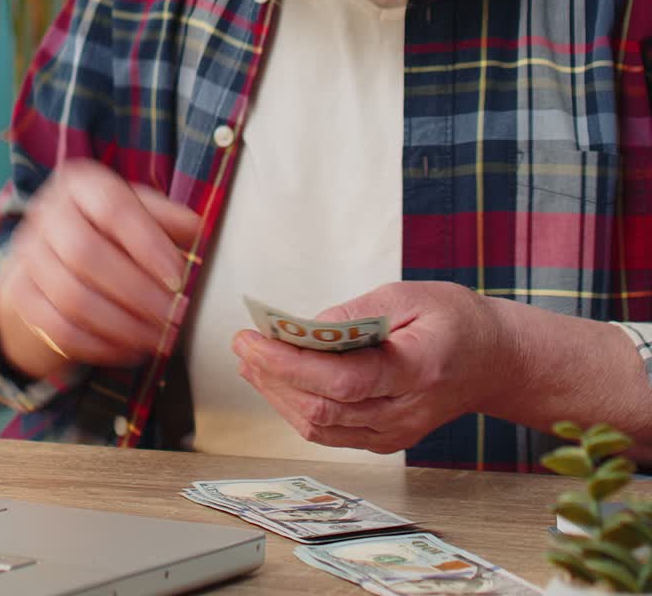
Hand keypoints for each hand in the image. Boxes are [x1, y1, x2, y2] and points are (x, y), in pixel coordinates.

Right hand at [0, 160, 199, 377]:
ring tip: (158, 337)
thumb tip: (199, 229)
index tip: (178, 276)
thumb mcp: (140, 211)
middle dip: (136, 292)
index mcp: (81, 184)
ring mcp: (29, 256)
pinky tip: (131, 350)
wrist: (54, 252)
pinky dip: (100, 345)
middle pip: (86, 255)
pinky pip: (58, 328)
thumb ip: (168, 218)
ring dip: (122, 325)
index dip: (148, 243)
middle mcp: (48, 214)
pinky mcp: (21, 295)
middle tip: (173, 314)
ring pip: (71, 298)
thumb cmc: (109, 227)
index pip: (113, 207)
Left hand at [232, 281, 504, 454]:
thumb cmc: (454, 321)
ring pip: (320, 428)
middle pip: (323, 410)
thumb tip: (304, 328)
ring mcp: (393, 434)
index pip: (342, 381)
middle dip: (272, 378)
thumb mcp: (408, 296)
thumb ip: (356, 315)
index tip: (254, 339)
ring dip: (277, 395)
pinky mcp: (383, 439)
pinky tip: (276, 380)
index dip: (290, 364)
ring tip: (250, 359)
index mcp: (417, 371)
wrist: (492, 360)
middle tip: (243, 344)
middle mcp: (404, 412)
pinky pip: (330, 431)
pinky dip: (296, 406)